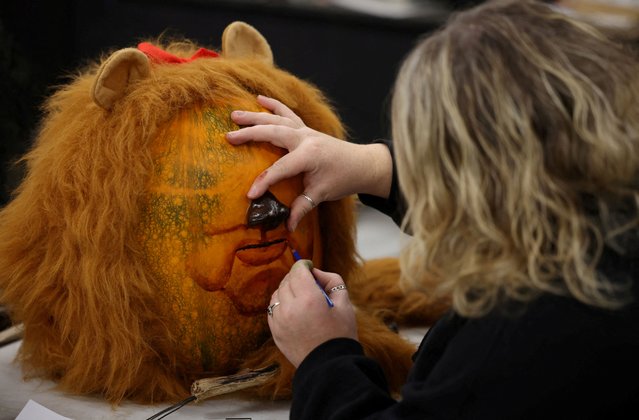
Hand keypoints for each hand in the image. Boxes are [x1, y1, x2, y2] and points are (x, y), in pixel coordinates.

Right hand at [226, 95, 392, 230]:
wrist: (362, 163)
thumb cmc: (343, 178)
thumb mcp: (322, 194)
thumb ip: (302, 207)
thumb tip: (288, 226)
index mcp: (309, 155)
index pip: (279, 168)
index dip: (264, 182)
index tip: (249, 194)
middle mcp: (305, 138)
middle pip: (272, 132)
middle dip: (250, 134)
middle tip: (228, 136)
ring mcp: (305, 131)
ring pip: (276, 119)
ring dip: (255, 116)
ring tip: (235, 115)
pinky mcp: (305, 129)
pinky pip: (287, 113)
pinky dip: (274, 105)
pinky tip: (259, 98)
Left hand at [267, 260, 357, 367]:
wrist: (329, 367)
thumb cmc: (341, 335)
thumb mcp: (345, 304)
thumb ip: (331, 281)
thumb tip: (315, 273)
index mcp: (309, 299)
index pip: (298, 271)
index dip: (304, 265)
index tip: (309, 265)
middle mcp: (290, 308)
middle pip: (287, 281)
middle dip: (296, 277)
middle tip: (308, 281)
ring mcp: (280, 321)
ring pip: (277, 294)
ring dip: (287, 290)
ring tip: (300, 295)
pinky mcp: (275, 332)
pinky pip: (273, 310)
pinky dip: (280, 304)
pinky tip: (292, 308)